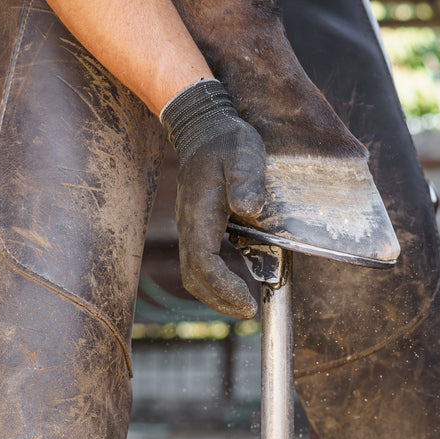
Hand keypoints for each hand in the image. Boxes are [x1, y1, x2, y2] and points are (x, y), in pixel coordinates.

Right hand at [162, 79, 266, 317]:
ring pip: (193, 272)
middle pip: (194, 277)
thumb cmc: (226, 141)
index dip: (224, 288)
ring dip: (215, 294)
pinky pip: (198, 262)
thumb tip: (250, 208)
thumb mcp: (243, 155)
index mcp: (200, 214)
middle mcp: (189, 225)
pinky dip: (214, 280)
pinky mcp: (195, 226)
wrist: (202, 127)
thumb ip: (247, 181)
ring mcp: (189, 226)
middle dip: (219, 300)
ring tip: (242, 304)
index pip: (203, 263)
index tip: (248, 302)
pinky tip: (236, 280)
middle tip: (248, 311)